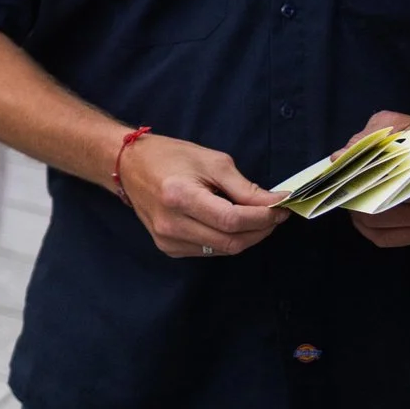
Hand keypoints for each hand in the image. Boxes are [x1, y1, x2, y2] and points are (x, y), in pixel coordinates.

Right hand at [115, 132, 285, 257]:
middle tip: (274, 216)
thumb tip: (276, 203)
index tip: (282, 209)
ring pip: (223, 250)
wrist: (128, 166)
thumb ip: (245, 187)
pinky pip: (209, 251)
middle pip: (231, 241)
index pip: (232, 220)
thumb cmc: (170, 156)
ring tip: (254, 218)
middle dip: (260, 230)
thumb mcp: (212, 162)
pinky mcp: (168, 247)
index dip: (263, 218)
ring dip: (246, 236)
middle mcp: (171, 224)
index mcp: (180, 196)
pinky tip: (227, 224)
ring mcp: (167, 240)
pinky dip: (226, 240)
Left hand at [350, 110, 409, 247]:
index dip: (353, 182)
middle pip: (375, 214)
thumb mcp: (399, 125)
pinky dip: (370, 229)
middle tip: (343, 187)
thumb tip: (339, 157)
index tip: (338, 175)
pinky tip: (364, 213)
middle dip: (353, 200)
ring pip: (378, 230)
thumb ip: (368, 138)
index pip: (379, 189)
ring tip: (353, 198)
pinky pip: (387, 239)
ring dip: (358, 216)